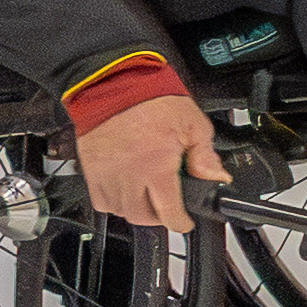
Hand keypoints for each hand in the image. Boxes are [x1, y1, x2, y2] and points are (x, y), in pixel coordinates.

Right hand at [72, 93, 226, 232]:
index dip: (180, 222)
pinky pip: (100, 201)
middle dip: (159, 216)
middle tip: (169, 205)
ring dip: (137, 209)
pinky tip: (127, 189)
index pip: (169, 212)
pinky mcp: (90, 170)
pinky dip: (114, 202)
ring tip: (149, 194)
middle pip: (142, 217)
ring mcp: (106, 175)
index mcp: (156, 165)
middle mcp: (128, 175)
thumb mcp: (192, 123)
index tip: (185, 221)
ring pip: (121, 212)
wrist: (114, 83)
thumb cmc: (150, 98)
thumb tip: (216, 178)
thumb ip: (205, 155)